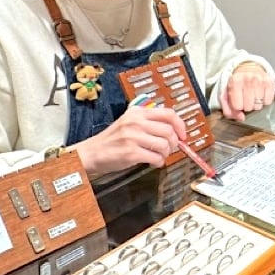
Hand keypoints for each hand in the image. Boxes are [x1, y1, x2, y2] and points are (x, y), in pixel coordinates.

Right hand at [71, 107, 186, 177]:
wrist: (91, 153)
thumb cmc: (112, 140)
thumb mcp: (129, 122)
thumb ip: (149, 123)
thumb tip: (174, 131)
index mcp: (137, 112)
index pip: (168, 114)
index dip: (180, 125)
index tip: (183, 135)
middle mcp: (136, 122)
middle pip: (169, 131)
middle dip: (174, 143)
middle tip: (169, 149)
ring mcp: (133, 137)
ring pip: (164, 145)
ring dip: (165, 154)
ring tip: (158, 156)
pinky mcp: (131, 153)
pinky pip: (156, 158)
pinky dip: (158, 162)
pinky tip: (152, 162)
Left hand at [221, 61, 274, 120]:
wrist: (249, 68)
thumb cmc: (237, 83)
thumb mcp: (226, 94)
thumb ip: (228, 109)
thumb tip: (240, 118)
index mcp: (235, 81)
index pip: (237, 106)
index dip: (237, 106)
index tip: (238, 100)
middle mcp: (248, 79)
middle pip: (248, 107)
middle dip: (246, 105)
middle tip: (245, 97)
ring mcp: (260, 80)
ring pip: (258, 106)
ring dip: (255, 103)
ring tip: (253, 95)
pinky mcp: (270, 82)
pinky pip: (268, 102)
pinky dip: (264, 101)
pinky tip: (260, 94)